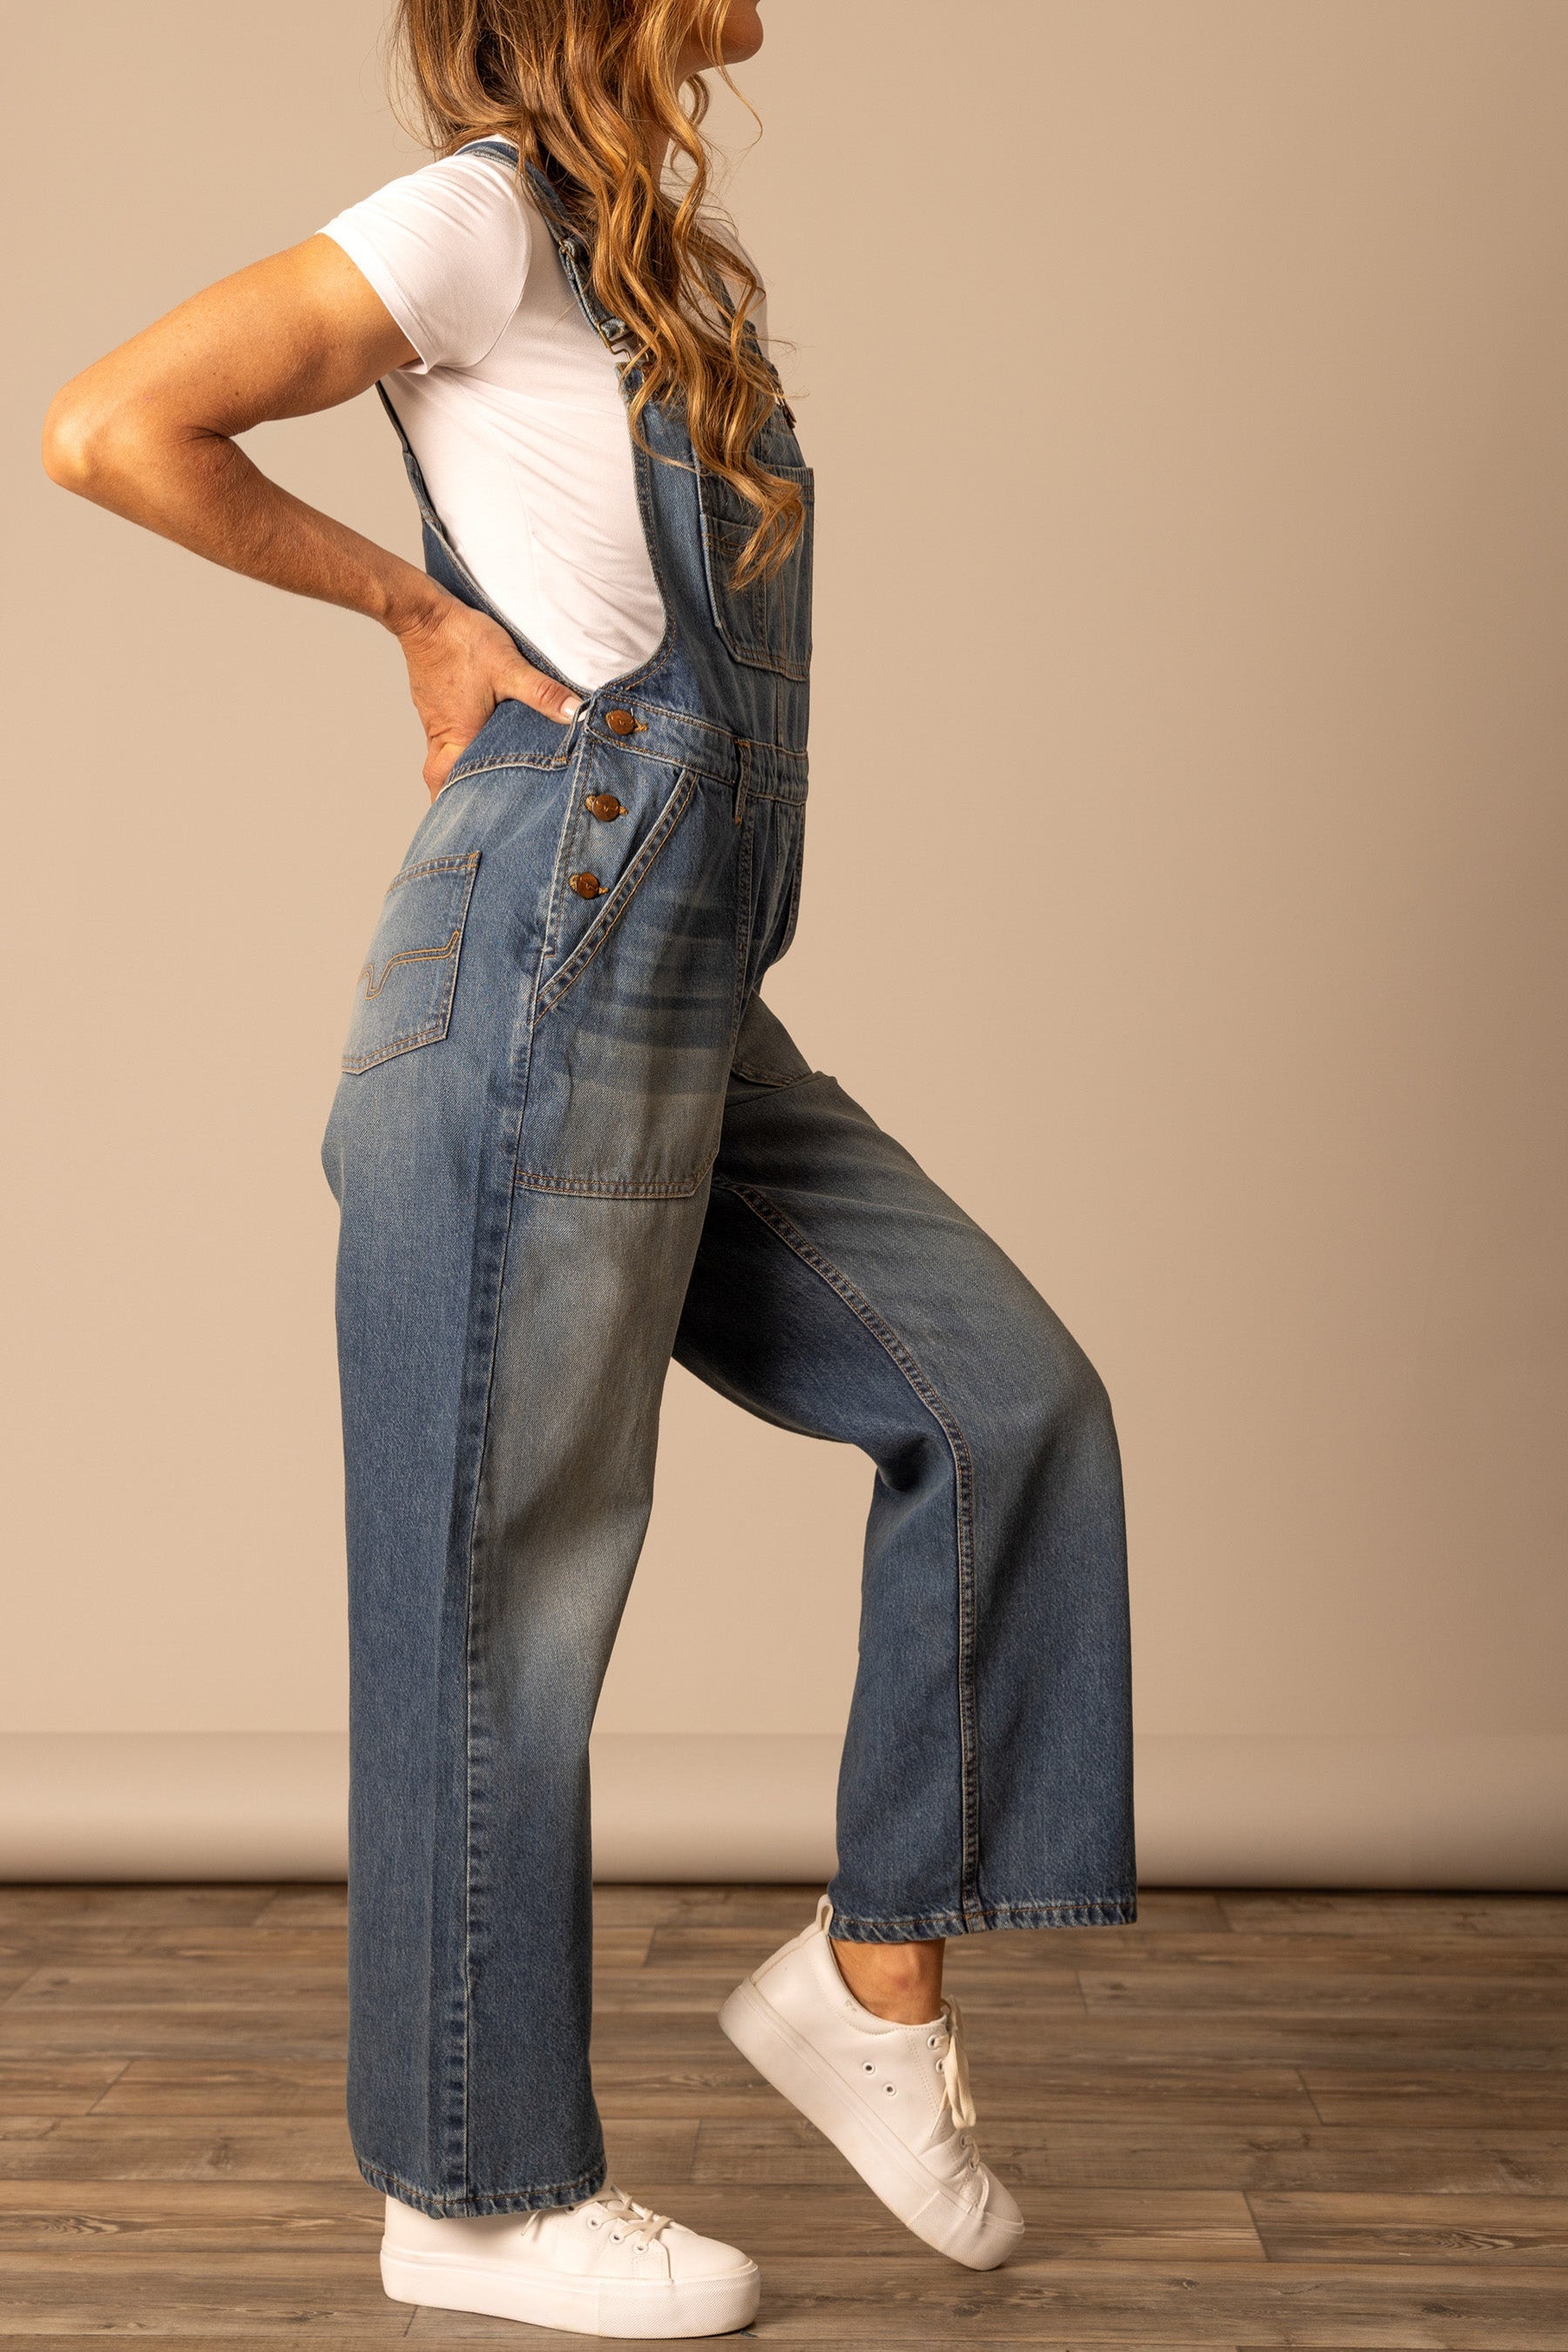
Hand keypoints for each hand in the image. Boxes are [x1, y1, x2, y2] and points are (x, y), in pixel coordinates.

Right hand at [397, 593, 580, 799]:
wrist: (424, 613)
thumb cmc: (462, 641)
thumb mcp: (509, 667)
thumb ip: (543, 693)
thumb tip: (576, 715)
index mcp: (457, 735)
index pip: (445, 784)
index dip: (452, 806)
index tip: (465, 823)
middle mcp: (442, 733)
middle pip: (439, 777)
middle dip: (454, 793)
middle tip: (474, 806)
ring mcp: (435, 718)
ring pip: (443, 756)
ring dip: (459, 768)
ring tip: (484, 778)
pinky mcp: (435, 702)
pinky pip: (445, 734)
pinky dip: (459, 744)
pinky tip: (480, 738)